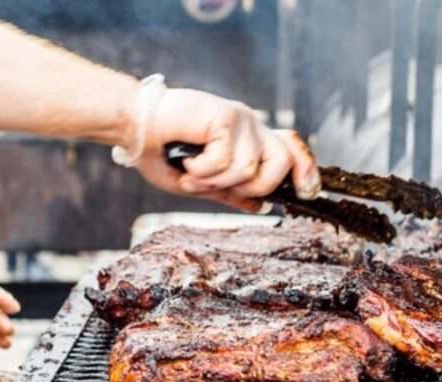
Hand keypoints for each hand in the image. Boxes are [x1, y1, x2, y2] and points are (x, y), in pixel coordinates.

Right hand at [135, 88, 320, 212]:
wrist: (133, 127)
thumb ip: (231, 192)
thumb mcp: (201, 183)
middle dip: (256, 186)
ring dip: (217, 182)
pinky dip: (203, 171)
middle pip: (285, 161)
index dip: (306, 170)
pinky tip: (187, 161)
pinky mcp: (226, 115)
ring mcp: (241, 119)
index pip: (292, 150)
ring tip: (193, 174)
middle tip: (220, 186)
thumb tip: (262, 206)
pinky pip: (226, 160)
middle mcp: (252, 126)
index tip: (308, 192)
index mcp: (251, 139)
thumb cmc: (162, 152)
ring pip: (251, 169)